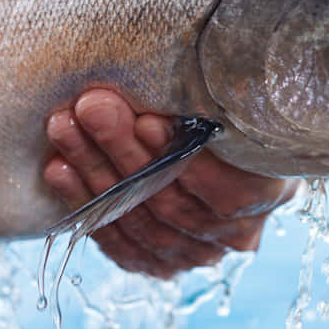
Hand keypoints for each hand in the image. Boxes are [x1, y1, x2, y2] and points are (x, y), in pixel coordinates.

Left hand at [43, 90, 297, 278]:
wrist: (220, 140)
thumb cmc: (226, 102)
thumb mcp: (232, 92)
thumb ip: (212, 93)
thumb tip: (182, 69)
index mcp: (270, 189)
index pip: (226, 187)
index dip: (183, 155)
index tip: (147, 119)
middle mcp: (236, 232)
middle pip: (170, 200)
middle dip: (123, 150)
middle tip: (90, 107)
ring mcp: (195, 252)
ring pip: (137, 218)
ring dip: (93, 170)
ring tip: (64, 127)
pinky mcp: (159, 259)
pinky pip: (117, 239)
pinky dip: (83, 203)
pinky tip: (58, 169)